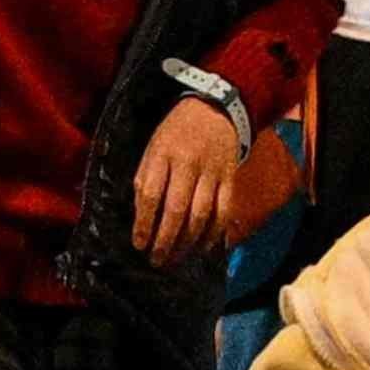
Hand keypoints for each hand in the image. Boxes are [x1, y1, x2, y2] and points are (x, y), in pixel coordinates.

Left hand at [127, 95, 255, 262]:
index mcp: (162, 155)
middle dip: (165, 241)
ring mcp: (212, 171)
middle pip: (176, 210)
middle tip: (156, 260)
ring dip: (188, 242)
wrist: (214, 108)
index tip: (138, 245)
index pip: (150, 195)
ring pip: (201, 215)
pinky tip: (203, 247)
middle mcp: (188, 164)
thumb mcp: (152, 149)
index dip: (144, 224)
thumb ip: (145, 180)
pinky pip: (224, 211)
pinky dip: (215, 233)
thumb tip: (140, 218)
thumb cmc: (175, 133)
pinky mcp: (230, 177)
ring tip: (176, 259)